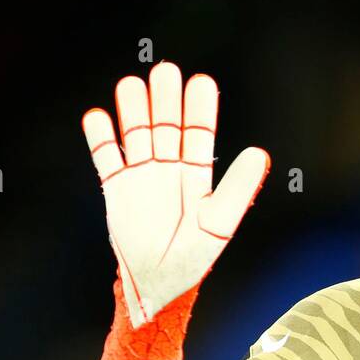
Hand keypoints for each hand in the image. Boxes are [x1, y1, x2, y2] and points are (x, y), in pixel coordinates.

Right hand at [82, 61, 269, 327]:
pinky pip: (106, 155)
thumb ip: (237, 189)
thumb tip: (260, 154)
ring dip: (133, 108)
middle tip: (165, 73)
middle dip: (165, 99)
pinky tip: (99, 118)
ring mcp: (141, 176)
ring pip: (136, 132)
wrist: (156, 287)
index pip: (198, 133)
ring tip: (132, 86)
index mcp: (196, 177)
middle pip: (166, 124)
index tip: (200, 83)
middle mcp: (169, 170)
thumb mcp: (219, 226)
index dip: (199, 108)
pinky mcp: (116, 188)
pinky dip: (100, 136)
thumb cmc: (191, 261)